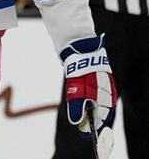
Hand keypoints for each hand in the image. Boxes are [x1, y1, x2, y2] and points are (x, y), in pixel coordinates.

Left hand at [60, 35, 116, 152]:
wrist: (81, 49)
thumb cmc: (81, 70)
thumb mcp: (76, 89)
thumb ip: (77, 106)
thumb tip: (77, 122)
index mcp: (107, 97)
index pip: (104, 118)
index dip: (97, 129)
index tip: (88, 136)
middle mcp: (109, 93)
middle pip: (105, 113)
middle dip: (96, 123)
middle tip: (86, 132)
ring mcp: (105, 86)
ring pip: (102, 105)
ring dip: (95, 114)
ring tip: (86, 123)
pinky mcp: (99, 80)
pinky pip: (98, 97)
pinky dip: (93, 104)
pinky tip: (88, 107)